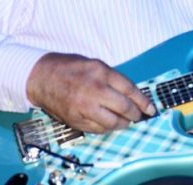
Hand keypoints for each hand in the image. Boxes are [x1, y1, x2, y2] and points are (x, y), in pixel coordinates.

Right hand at [26, 53, 156, 133]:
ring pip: (112, 122)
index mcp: (101, 72)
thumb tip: (132, 94)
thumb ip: (112, 78)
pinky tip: (109, 124)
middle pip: (124, 107)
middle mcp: (94, 90)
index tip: (151, 109)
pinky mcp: (75, 120)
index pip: (130, 90)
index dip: (143, 101)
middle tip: (138, 116)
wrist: (41, 77)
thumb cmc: (71, 68)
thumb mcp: (95, 64)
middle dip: (135, 114)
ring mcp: (84, 107)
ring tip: (125, 122)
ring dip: (123, 124)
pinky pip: (97, 129)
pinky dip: (107, 128)